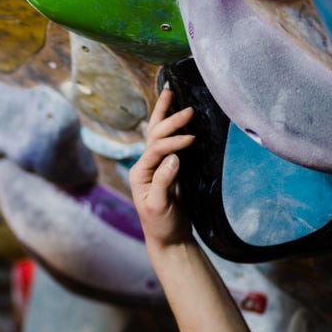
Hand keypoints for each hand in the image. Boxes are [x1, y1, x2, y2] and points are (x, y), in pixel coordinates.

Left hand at [128, 87, 195, 249]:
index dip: (173, 142)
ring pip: (158, 134)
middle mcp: (145, 166)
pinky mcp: (168, 168)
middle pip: (154, 134)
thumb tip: (174, 157)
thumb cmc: (162, 226)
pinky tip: (178, 115)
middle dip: (170, 119)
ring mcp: (156, 165)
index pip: (156, 149)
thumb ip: (163, 181)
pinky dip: (173, 126)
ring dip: (165, 114)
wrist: (169, 239)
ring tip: (170, 93)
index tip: (192, 139)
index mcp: (140, 173)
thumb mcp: (160, 207)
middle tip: (189, 109)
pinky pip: (169, 142)